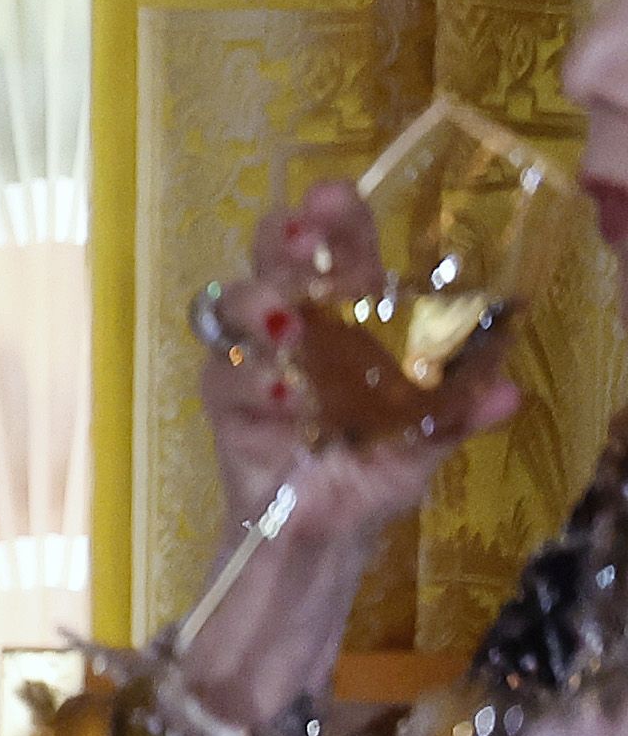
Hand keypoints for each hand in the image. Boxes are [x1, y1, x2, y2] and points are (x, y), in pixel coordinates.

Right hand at [176, 179, 523, 733]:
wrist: (319, 541)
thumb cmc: (368, 475)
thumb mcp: (424, 443)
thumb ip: (457, 415)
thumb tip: (513, 394)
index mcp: (341, 321)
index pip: (332, 252)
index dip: (333, 221)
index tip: (340, 194)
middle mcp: (288, 329)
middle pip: (268, 260)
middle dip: (281, 239)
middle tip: (303, 230)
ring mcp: (249, 364)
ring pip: (228, 308)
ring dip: (254, 305)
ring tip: (285, 318)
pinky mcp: (223, 410)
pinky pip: (222, 383)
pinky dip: (249, 385)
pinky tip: (278, 393)